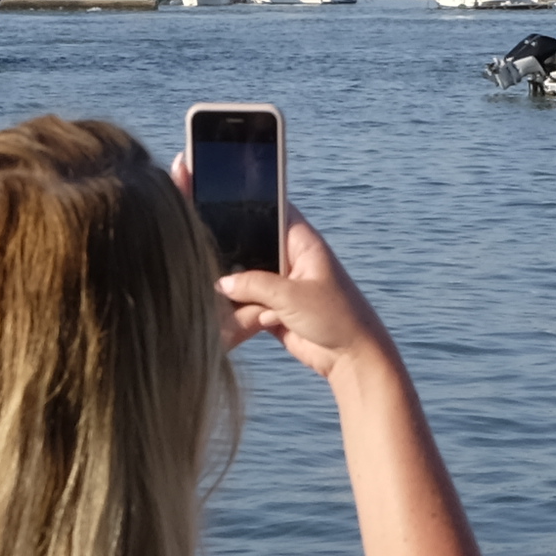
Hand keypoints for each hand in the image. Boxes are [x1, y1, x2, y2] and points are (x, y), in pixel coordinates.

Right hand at [212, 210, 398, 384]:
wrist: (351, 359)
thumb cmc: (335, 317)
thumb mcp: (291, 296)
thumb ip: (253, 285)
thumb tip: (220, 282)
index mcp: (302, 243)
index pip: (272, 209)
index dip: (247, 201)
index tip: (216, 196)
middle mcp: (290, 259)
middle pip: (253, 245)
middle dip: (232, 251)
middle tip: (204, 250)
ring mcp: (282, 285)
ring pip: (246, 277)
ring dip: (234, 286)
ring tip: (211, 287)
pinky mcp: (274, 310)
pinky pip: (247, 304)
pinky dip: (237, 309)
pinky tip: (219, 310)